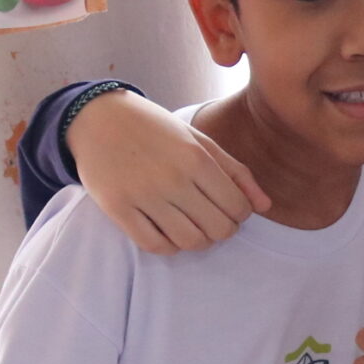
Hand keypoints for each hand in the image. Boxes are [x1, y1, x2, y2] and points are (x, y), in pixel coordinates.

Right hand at [67, 90, 269, 253]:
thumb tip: (265, 206)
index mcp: (197, 158)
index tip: (229, 207)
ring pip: (190, 241)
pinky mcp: (118, 208)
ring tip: (192, 224)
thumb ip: (236, 172)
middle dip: (223, 229)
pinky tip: (168, 230)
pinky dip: (169, 245)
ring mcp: (144, 195)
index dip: (240, 214)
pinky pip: (155, 245)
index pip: (238, 207)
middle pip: (218, 229)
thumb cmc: (155, 129)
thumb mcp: (199, 141)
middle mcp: (173, 178)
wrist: (98, 118)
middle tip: (212, 218)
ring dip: (198, 240)